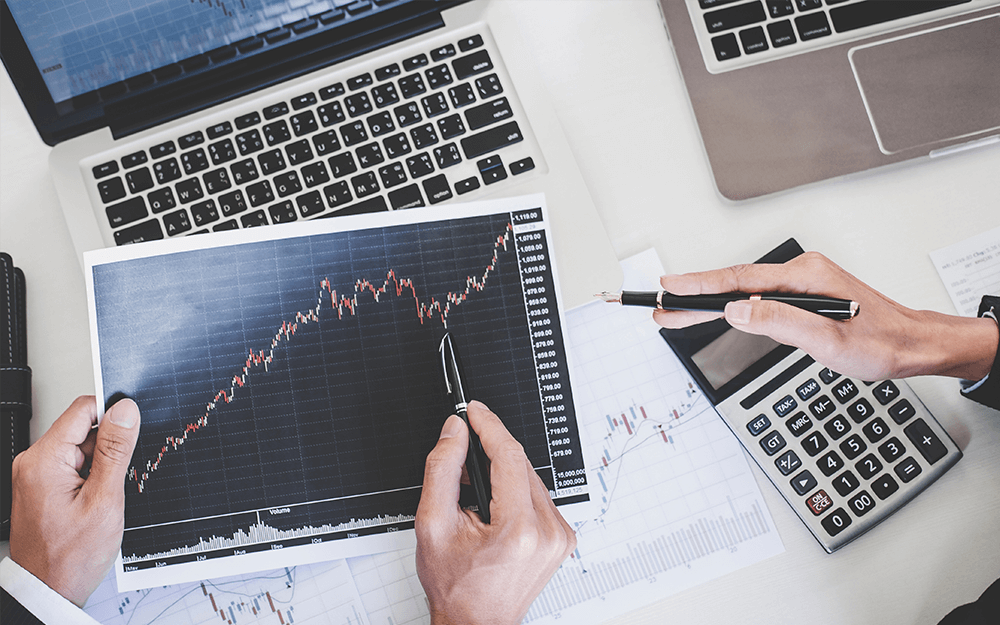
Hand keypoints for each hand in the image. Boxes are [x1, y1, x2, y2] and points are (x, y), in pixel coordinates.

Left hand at [9, 396, 140, 605]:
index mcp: (44, 460)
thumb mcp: (104, 500)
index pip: (83, 409)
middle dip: (110, 448)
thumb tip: (125, 411)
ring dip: (102, 466)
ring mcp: (36, 475)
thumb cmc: (70, 557)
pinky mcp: (43, 486)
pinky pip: (75, 466)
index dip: (114, 415)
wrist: (49, 591)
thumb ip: (116, 451)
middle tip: (118, 479)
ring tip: (105, 497)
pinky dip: (92, 478)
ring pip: (82, 449)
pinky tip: (98, 501)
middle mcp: (34, 462)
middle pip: (83, 429)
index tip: (133, 431)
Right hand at [415, 401, 575, 624]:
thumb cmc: (456, 586)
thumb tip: (455, 432)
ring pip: (531, 478)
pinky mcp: (563, 538)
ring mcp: (560, 536)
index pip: (509, 455)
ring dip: (504, 471)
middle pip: (521, 464)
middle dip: (491, 450)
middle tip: (463, 447)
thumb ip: (442, 470)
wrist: (476, 624)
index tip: (473, 410)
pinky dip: (516, 490)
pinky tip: (495, 501)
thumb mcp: (432, 525)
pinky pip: (539, 497)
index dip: (489, 426)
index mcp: (519, 530)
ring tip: (473, 484)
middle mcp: (548, 531)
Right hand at [653, 251, 997, 381]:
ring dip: (710, 303)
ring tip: (677, 314)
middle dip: (695, 297)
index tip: (670, 286)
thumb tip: (737, 310)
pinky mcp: (803, 298)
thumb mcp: (827, 340)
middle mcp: (802, 273)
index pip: (740, 279)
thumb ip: (779, 322)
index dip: (700, 285)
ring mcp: (801, 284)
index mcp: (805, 276)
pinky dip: (733, 307)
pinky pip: (759, 299)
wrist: (914, 345)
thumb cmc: (882, 342)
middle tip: (659, 307)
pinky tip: (717, 312)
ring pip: (744, 292)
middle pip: (736, 283)